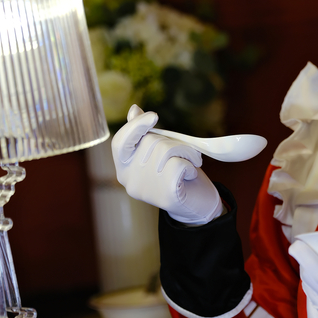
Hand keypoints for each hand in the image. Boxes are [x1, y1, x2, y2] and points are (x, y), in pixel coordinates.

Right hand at [112, 105, 221, 224]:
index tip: (153, 116)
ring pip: (165, 150)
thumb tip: (134, 110)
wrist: (197, 207)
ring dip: (186, 152)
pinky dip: (190, 166)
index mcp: (124, 169)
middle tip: (186, 153)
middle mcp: (129, 180)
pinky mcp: (165, 194)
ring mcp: (145, 188)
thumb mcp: (160, 154)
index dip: (135, 126)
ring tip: (191, 163)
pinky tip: (189, 176)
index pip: (120, 143)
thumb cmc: (177, 176)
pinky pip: (178, 164)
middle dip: (173, 142)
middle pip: (150, 142)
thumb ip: (144, 135)